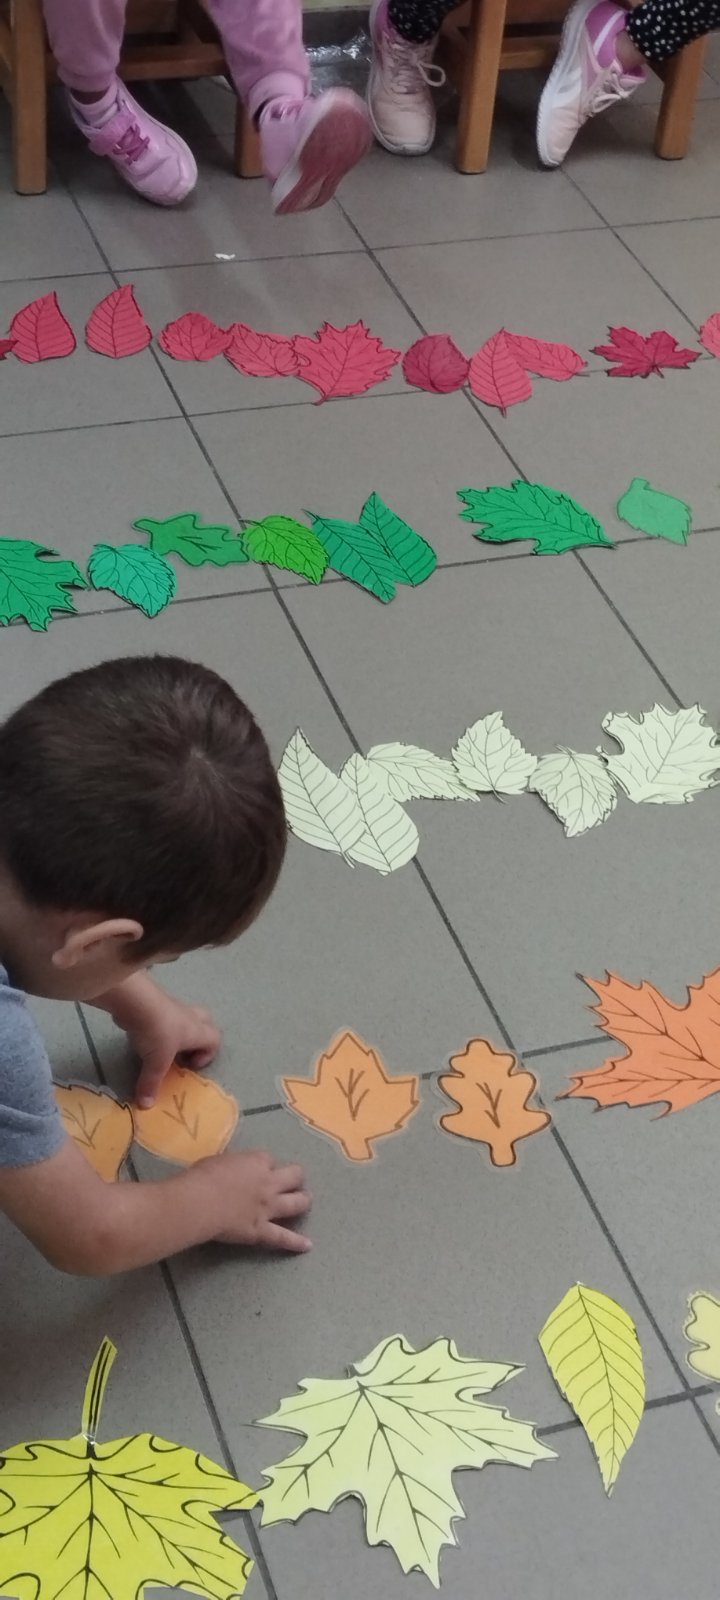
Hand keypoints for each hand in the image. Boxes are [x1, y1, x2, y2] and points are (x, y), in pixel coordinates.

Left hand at [130, 993, 220, 1106]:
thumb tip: (146, 1106)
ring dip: (177, 1031)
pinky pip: (163, 1014)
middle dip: (198, 1037)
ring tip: (161, 1047)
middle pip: (206, 1021)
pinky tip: (144, 1036)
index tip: (188, 1066)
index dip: (207, 1055)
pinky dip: (158, 1025)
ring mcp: (172, 1007)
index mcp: (196, 1031)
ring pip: (183, 1017)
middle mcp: (189, 1017)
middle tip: (183, 1052)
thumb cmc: (156, 1032)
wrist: (137, 1002)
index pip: (215, 1039)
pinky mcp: (155, 1003)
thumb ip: (151, 1084)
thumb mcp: (155, 1063)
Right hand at [197, 1149, 311, 1252]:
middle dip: (296, 1177)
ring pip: (296, 1203)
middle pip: (293, 1175)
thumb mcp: (218, 1161)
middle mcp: (268, 1183)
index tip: (260, 1169)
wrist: (201, 1203)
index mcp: (255, 1162)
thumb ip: (230, 1166)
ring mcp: (268, 1208)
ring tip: (306, 1200)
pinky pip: (283, 1237)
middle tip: (295, 1181)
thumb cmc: (202, 1178)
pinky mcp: (262, 1230)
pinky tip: (308, 1246)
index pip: (269, 1160)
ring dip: (304, 1201)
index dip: (266, 1164)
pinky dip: (296, 1242)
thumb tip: (231, 1170)